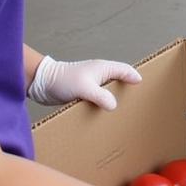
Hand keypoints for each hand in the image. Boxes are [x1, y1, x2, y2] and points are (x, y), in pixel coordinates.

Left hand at [27, 55, 141, 109]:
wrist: (42, 83)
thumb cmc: (63, 80)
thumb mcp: (85, 88)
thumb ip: (101, 96)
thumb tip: (114, 105)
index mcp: (103, 69)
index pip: (125, 70)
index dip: (135, 77)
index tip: (143, 86)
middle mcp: (99, 75)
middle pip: (119, 81)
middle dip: (127, 90)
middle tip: (136, 102)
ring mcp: (91, 84)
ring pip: (108, 91)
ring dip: (113, 99)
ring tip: (121, 112)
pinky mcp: (83, 93)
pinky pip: (98, 99)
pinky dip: (102, 105)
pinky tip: (103, 116)